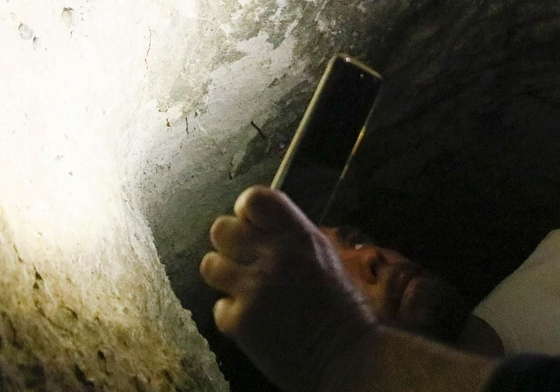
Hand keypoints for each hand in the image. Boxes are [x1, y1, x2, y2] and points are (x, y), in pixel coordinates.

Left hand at [200, 186, 379, 391]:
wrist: (349, 359)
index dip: (246, 211)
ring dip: (225, 277)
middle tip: (245, 261)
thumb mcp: (323, 257)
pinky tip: (255, 321)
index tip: (251, 225)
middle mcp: (274, 257)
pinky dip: (233, 316)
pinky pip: (219, 307)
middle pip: (220, 229)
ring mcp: (254, 289)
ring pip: (209, 265)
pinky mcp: (241, 322)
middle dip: (230, 244)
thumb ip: (290, 238)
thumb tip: (257, 225)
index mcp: (299, 237)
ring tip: (244, 289)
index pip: (254, 199)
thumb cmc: (341, 309)